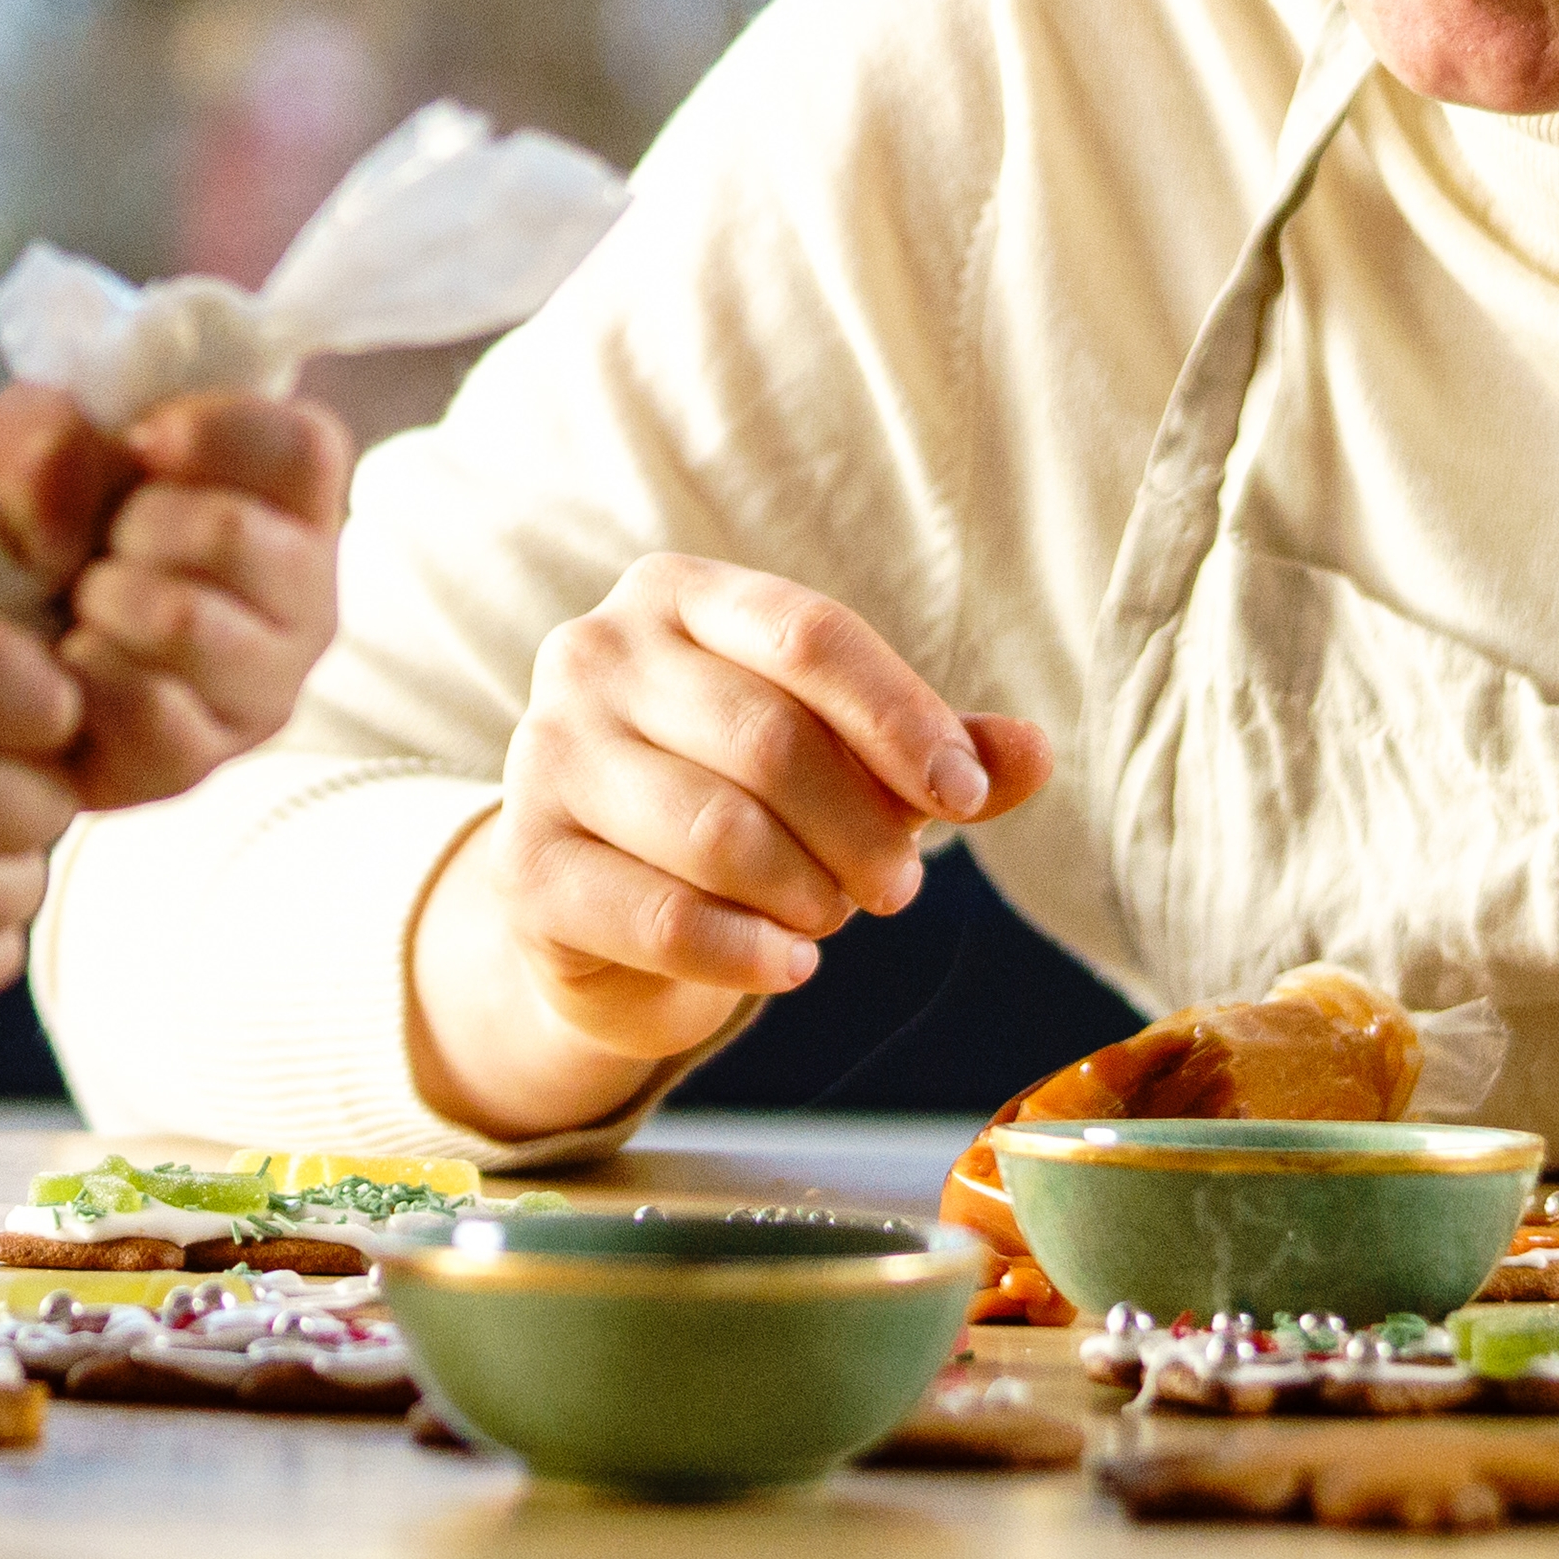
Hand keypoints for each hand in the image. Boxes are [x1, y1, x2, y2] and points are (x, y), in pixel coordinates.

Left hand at [0, 382, 351, 810]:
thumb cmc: (43, 528)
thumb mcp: (31, 446)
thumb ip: (44, 437)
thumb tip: (62, 497)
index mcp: (290, 502)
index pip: (303, 447)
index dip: (214, 432)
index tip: (144, 441)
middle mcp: (305, 598)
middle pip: (230, 531)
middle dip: (132, 525)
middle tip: (104, 545)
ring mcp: (262, 687)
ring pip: (186, 622)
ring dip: (104, 601)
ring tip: (85, 606)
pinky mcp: (199, 760)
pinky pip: (145, 710)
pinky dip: (83, 677)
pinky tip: (70, 665)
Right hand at [421, 556, 1052, 1124]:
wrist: (603, 911)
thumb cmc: (743, 803)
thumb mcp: (849, 764)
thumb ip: (939, 755)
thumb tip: (1034, 754)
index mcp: (676, 595)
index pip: (808, 634)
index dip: (902, 718)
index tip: (965, 797)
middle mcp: (591, 655)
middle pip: (769, 740)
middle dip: (864, 829)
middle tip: (902, 887)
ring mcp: (544, 756)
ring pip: (719, 833)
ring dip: (809, 894)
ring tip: (830, 914)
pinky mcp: (524, 867)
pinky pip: (665, 918)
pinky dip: (751, 954)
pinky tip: (789, 964)